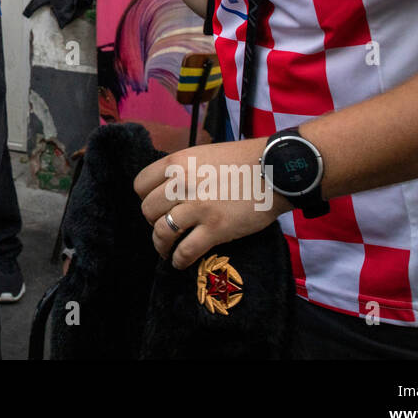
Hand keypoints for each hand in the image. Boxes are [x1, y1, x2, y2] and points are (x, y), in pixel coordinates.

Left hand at [133, 138, 289, 269]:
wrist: (276, 170)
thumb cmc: (243, 160)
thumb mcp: (203, 154)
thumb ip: (184, 170)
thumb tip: (169, 188)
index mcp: (177, 163)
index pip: (140, 185)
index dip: (146, 198)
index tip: (157, 206)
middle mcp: (182, 184)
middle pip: (148, 210)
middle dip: (153, 221)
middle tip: (165, 227)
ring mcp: (198, 207)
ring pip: (161, 232)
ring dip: (161, 245)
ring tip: (167, 251)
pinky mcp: (215, 228)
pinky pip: (185, 251)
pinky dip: (179, 260)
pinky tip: (180, 262)